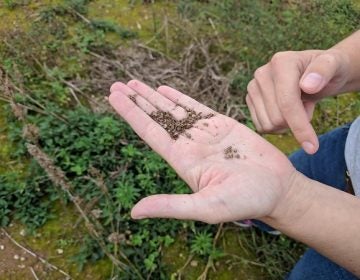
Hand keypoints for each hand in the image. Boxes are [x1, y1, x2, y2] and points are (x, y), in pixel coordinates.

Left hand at [109, 80, 296, 223]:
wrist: (277, 190)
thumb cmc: (245, 202)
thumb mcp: (206, 207)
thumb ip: (172, 206)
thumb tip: (134, 212)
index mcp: (182, 161)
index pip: (149, 132)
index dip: (131, 113)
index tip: (113, 97)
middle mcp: (189, 145)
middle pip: (155, 117)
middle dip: (135, 101)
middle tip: (115, 85)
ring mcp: (204, 134)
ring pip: (172, 110)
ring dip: (152, 96)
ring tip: (133, 83)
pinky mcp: (222, 125)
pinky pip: (195, 107)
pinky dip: (178, 97)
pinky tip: (164, 90)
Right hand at [246, 49, 350, 153]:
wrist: (315, 73)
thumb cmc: (328, 70)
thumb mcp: (335, 65)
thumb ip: (325, 70)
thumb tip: (308, 85)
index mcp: (281, 62)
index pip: (287, 102)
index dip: (300, 126)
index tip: (313, 147)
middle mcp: (261, 73)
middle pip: (276, 117)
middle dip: (296, 122)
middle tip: (307, 107)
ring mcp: (253, 87)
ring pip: (267, 125)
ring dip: (287, 124)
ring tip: (297, 107)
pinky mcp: (250, 99)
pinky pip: (261, 126)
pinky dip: (277, 126)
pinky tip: (285, 112)